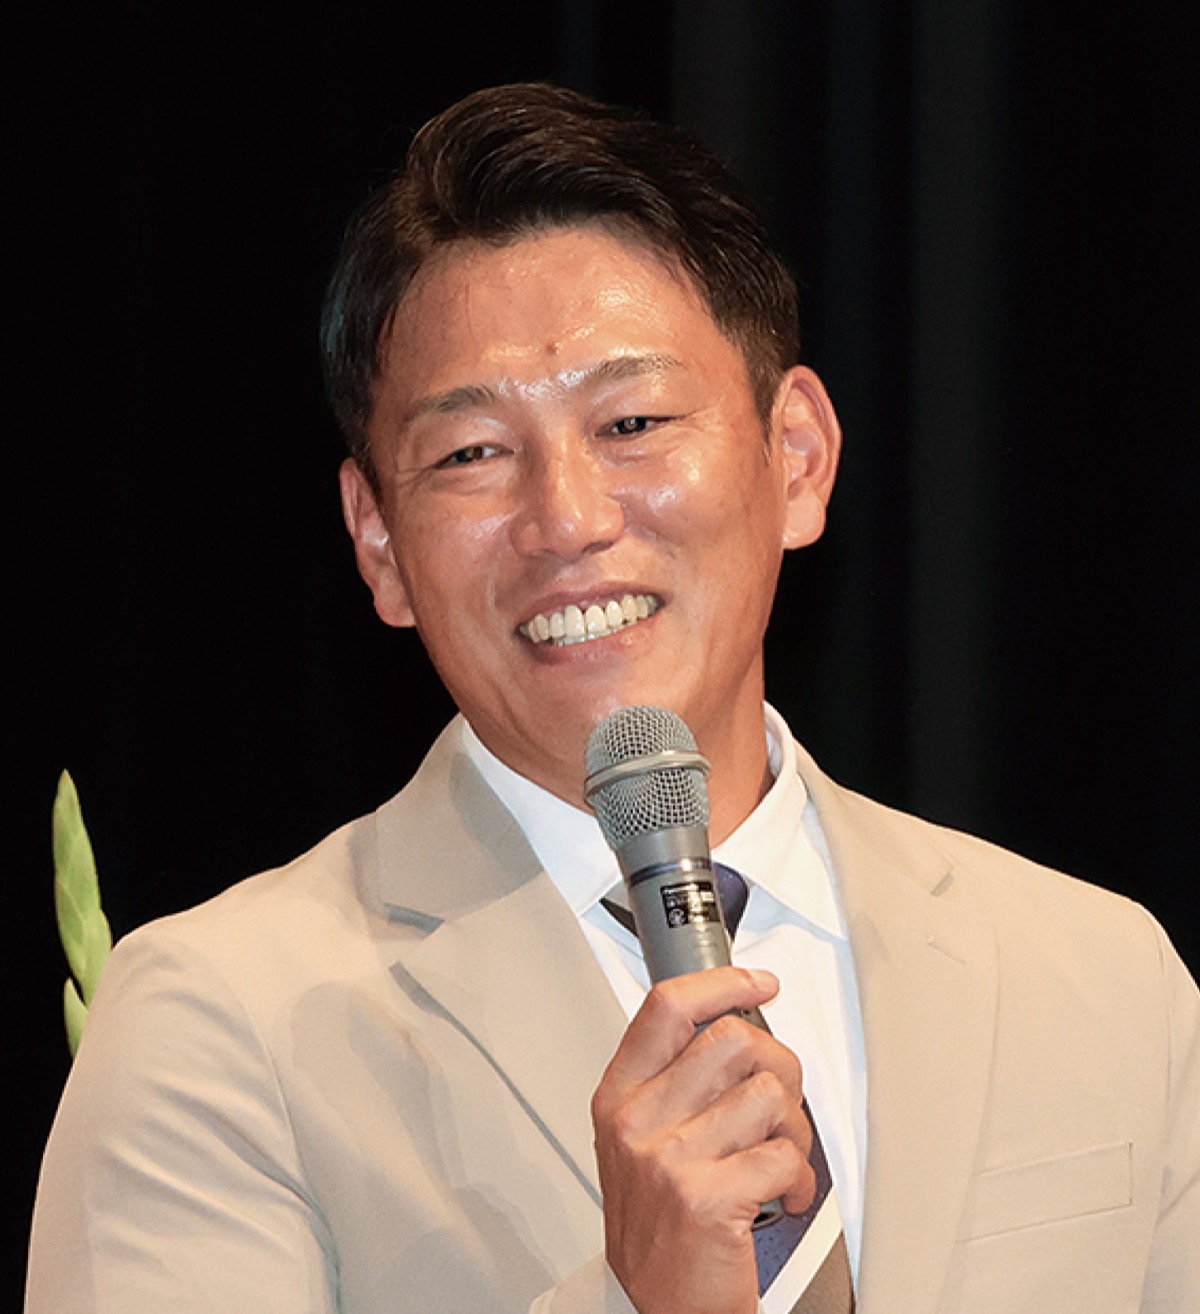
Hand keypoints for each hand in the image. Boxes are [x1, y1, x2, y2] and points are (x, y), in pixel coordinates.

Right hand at [591, 968, 816, 1313]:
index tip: (757, 982)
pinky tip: (785, 1194)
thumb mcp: (639, 1142)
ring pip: (768, 1093)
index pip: (667, 1008)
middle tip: (780, 1099)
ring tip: (780, 1154)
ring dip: (794, 1126)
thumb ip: (674, 1083)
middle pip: (732, 1040)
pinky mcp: (707, 1198)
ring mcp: (669, 1159)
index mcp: (618, 1097)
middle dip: (778, 1066)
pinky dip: (801, 1178)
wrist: (659, 1311)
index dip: (722, 983)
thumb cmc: (658, 1228)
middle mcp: (638, 1121)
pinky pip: (784, 1155)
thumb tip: (737, 1028)